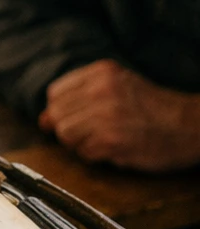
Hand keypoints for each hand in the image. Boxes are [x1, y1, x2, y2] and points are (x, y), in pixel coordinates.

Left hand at [39, 59, 199, 171]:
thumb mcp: (118, 86)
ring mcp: (106, 116)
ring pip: (66, 135)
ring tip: (106, 138)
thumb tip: (43, 120)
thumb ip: (79, 97)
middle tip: (96, 131)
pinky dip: (96, 155)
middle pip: (56, 116)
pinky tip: (115, 147)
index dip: (62, 110)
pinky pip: (83, 153)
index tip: (78, 117)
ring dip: (82, 143)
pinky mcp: (112, 141)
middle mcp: (101, 90)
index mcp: (101, 72)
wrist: (193, 125)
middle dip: (70, 128)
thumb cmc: (153, 107)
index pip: (55, 93)